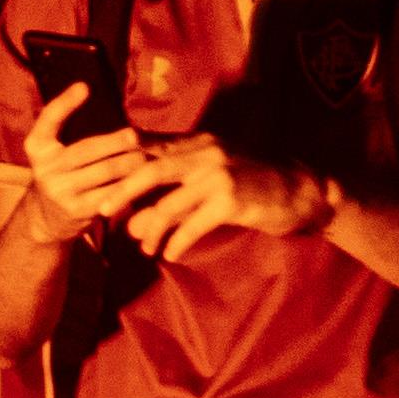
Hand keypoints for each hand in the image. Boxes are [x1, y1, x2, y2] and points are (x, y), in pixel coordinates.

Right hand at [14, 77, 153, 240]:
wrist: (44, 217)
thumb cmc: (59, 173)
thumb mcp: (52, 151)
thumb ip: (67, 128)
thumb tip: (100, 99)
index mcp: (38, 147)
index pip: (48, 120)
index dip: (65, 103)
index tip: (84, 87)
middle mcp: (44, 169)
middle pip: (87, 149)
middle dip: (116, 142)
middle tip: (136, 137)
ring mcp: (60, 191)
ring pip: (104, 171)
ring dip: (129, 162)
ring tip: (145, 156)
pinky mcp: (76, 210)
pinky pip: (109, 193)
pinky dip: (127, 185)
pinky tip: (140, 179)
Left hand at [108, 136, 338, 260]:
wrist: (301, 192)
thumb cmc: (251, 188)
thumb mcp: (209, 184)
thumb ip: (171, 200)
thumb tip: (132, 227)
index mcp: (195, 142)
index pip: (146, 147)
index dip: (118, 165)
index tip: (97, 185)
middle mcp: (204, 152)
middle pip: (148, 169)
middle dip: (121, 192)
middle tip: (101, 212)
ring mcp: (219, 174)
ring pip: (169, 203)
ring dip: (151, 230)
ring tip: (145, 249)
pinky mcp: (232, 199)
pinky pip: (192, 225)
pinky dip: (177, 242)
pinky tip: (170, 254)